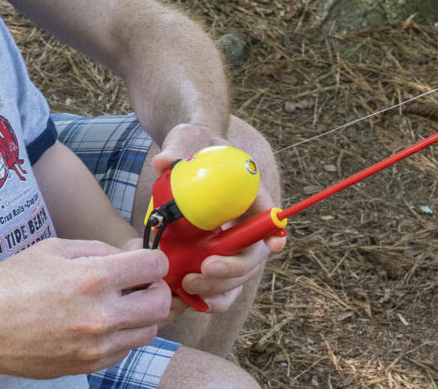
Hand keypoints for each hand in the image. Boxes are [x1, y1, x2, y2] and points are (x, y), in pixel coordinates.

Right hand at [0, 237, 172, 376]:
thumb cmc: (10, 282)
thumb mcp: (53, 250)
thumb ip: (99, 250)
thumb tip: (131, 255)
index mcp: (93, 278)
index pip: (154, 267)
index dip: (154, 260)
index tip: (145, 261)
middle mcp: (100, 316)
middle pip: (160, 304)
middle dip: (154, 288)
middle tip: (139, 282)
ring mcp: (95, 347)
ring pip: (148, 331)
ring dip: (140, 314)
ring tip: (117, 303)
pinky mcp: (87, 367)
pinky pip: (125, 350)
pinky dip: (121, 335)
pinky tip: (99, 322)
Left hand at [152, 121, 286, 312]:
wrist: (183, 159)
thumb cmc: (193, 145)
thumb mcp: (187, 138)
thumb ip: (178, 147)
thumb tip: (164, 162)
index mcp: (249, 193)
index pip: (268, 213)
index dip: (273, 232)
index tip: (272, 246)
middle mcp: (245, 223)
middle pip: (254, 254)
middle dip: (234, 268)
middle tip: (204, 269)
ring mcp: (231, 244)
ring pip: (239, 278)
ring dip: (220, 289)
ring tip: (188, 285)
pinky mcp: (214, 259)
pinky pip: (220, 288)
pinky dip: (210, 298)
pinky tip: (188, 299)